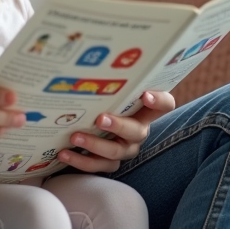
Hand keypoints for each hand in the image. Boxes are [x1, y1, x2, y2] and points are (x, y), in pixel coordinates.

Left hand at [56, 90, 175, 173]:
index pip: (165, 104)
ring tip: (75, 137)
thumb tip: (85, 63)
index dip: (159, 101)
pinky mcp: (109, 162)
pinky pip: (98, 165)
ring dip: (95, 145)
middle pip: (137, 131)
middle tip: (100, 119)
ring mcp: (125, 147)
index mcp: (144, 111)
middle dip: (119, 125)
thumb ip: (109, 83)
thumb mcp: (110, 92)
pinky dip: (80, 160)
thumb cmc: (104, 101)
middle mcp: (138, 130)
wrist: (90, 124)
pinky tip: (64, 153)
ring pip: (116, 151)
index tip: (145, 95)